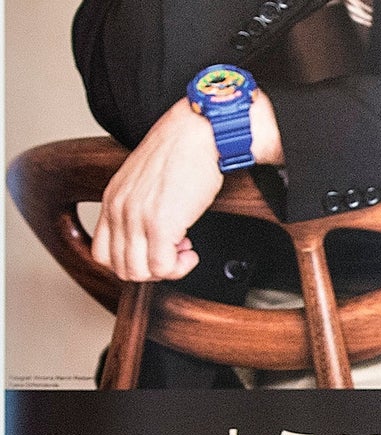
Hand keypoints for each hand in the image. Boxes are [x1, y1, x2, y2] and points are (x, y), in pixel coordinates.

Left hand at [92, 91, 282, 281]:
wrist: (197, 134)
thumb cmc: (181, 152)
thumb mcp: (145, 179)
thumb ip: (139, 205)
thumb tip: (153, 232)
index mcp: (112, 200)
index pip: (102, 253)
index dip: (132, 261)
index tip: (154, 250)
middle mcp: (119, 210)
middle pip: (121, 267)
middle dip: (150, 270)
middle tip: (171, 254)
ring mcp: (137, 219)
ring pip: (139, 272)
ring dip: (166, 270)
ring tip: (182, 252)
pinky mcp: (161, 224)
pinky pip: (163, 266)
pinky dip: (180, 267)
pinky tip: (191, 251)